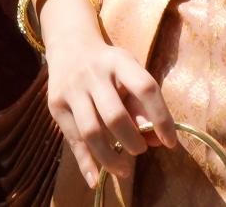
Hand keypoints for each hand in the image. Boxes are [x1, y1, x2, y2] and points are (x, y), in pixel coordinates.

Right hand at [46, 38, 178, 188]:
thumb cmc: (109, 66)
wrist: (70, 46)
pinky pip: (72, 139)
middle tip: (140, 151)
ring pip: (91, 131)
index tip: (170, 141)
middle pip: (115, 115)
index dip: (161, 117)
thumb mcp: (129, 72)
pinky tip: (94, 179)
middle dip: (132, 141)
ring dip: (110, 157)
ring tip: (123, 169)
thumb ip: (143, 105)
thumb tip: (157, 140)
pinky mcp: (56, 104)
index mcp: (120, 61)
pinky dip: (85, 162)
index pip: (145, 89)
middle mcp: (94, 74)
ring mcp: (72, 89)